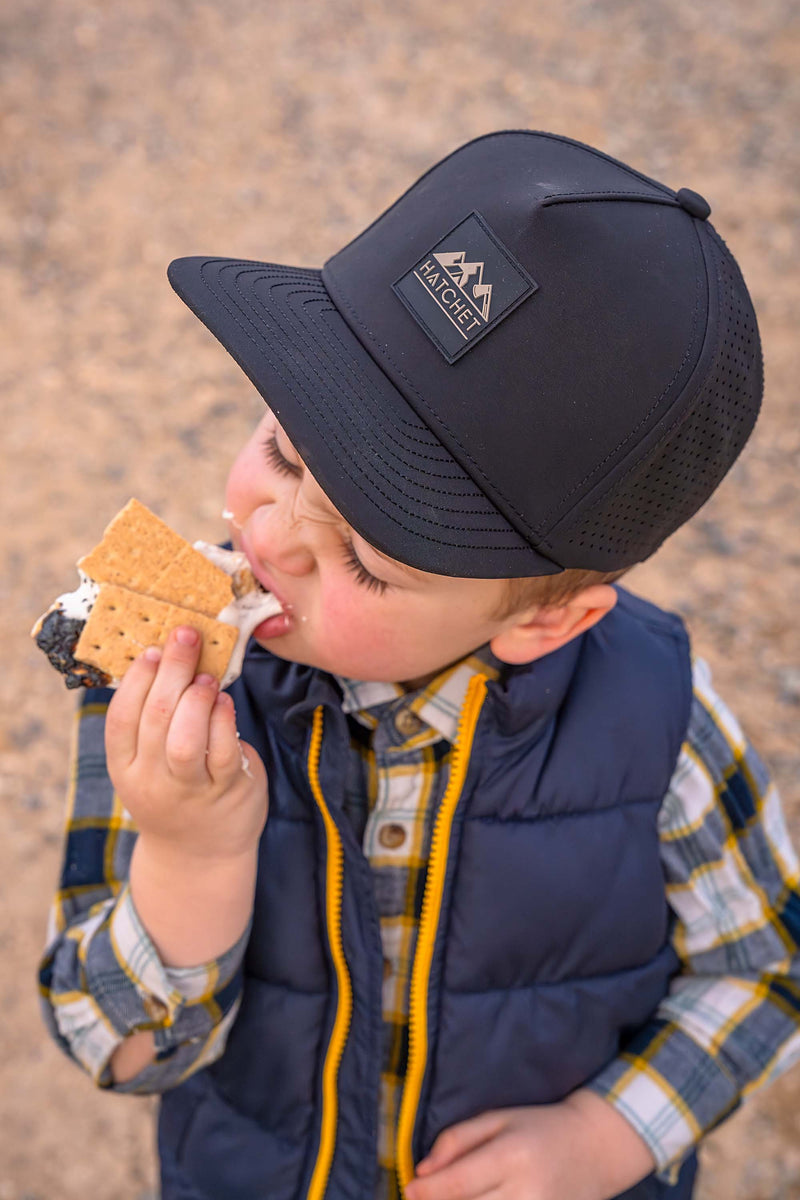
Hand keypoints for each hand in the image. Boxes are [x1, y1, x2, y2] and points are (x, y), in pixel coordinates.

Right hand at [104, 625, 267, 862]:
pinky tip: (226, 702)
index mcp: (124, 767)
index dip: (137, 679)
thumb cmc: (175, 790)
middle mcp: (151, 780)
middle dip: (171, 669)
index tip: (152, 648)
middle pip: (155, 717)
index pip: (120, 718)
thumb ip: (153, 721)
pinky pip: (223, 752)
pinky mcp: (226, 792)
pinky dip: (225, 720)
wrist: (200, 854)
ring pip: (185, 739)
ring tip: (207, 676)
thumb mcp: (148, 764)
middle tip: (185, 635)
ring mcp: (189, 790)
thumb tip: (168, 656)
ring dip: (197, 697)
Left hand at [404, 1091, 654, 1199]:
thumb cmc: (539, 1126)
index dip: (427, 1193)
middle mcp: (525, 1192)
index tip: (407, 1190)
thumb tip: (422, 1171)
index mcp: (511, 1156)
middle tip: (422, 1198)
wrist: (594, 1148)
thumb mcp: (497, 1118)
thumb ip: (457, 1140)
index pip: (457, 1184)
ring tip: (447, 1199)